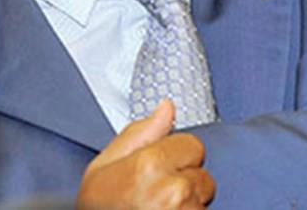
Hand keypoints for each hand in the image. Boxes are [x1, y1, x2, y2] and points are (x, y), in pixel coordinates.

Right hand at [76, 101, 214, 209]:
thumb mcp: (103, 168)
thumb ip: (139, 134)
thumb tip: (167, 107)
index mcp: (150, 165)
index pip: (193, 145)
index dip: (175, 157)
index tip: (157, 173)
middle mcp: (173, 191)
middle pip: (202, 175)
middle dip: (185, 184)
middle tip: (154, 200)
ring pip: (203, 202)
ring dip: (188, 208)